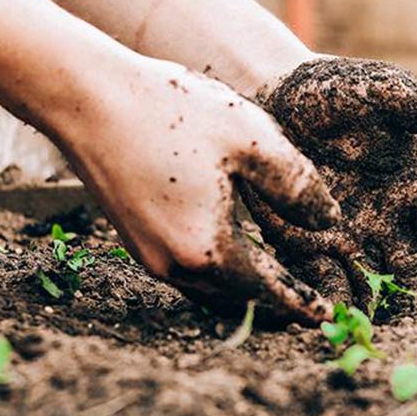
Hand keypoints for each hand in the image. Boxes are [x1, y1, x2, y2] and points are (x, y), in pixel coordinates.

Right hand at [51, 57, 340, 324]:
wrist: (87, 98)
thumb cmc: (171, 111)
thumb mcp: (251, 139)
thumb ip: (297, 185)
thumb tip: (329, 221)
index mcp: (209, 249)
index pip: (268, 291)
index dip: (301, 303)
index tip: (325, 316)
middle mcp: (174, 265)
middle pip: (237, 300)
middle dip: (274, 305)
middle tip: (306, 305)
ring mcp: (148, 254)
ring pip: (209, 290)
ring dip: (244, 291)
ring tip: (274, 284)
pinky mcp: (133, 237)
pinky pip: (186, 271)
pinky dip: (217, 273)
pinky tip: (230, 253)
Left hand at [245, 57, 416, 314]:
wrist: (274, 97)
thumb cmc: (336, 92)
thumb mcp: (381, 93)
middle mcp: (389, 218)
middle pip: (413, 266)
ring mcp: (350, 235)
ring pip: (373, 280)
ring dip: (379, 306)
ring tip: (381, 331)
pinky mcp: (308, 244)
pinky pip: (324, 278)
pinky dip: (331, 298)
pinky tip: (333, 318)